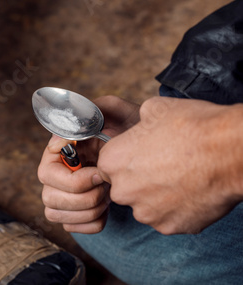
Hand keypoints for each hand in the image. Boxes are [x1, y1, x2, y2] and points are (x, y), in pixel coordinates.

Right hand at [37, 96, 139, 233]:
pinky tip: (107, 208)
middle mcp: (53, 176)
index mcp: (56, 153)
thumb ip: (91, 112)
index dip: (74, 179)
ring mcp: (60, 196)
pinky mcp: (72, 214)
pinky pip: (72, 228)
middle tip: (106, 184)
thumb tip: (60, 141)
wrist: (146, 154)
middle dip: (83, 197)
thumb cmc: (129, 130)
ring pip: (56, 215)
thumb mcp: (115, 112)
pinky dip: (93, 222)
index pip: (46, 174)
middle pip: (49, 198)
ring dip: (88, 210)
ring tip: (108, 195)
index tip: (99, 172)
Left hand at [98, 96, 242, 233]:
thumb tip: (139, 125)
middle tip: (163, 166)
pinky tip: (191, 191)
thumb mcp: (153, 109)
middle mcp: (123, 191)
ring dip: (157, 196)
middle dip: (138, 179)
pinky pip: (167, 218)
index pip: (106, 165)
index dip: (124, 159)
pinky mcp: (170, 227)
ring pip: (144, 205)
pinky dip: (177, 208)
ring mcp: (146, 213)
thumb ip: (136, 124)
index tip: (140, 155)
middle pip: (123, 188)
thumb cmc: (191, 126)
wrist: (229, 151)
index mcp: (112, 162)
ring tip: (180, 178)